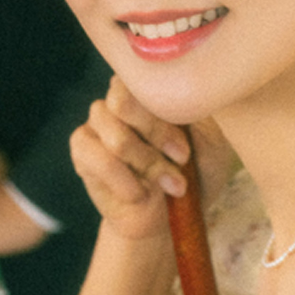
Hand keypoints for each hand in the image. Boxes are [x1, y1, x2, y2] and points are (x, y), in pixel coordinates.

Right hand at [69, 75, 233, 243]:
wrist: (173, 217)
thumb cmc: (196, 172)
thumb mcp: (212, 138)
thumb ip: (198, 109)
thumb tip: (190, 86)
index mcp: (149, 87)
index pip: (142, 77)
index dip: (165, 114)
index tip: (186, 150)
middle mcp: (119, 99)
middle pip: (122, 101)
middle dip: (156, 136)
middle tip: (181, 160)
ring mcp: (97, 123)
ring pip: (115, 136)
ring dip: (147, 164)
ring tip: (169, 185)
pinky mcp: (82, 151)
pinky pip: (98, 159)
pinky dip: (124, 180)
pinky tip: (140, 194)